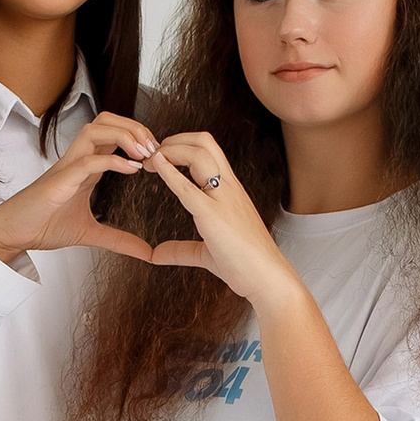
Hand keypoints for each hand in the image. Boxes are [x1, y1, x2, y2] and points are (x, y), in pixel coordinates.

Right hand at [0, 114, 159, 262]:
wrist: (13, 234)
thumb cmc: (43, 226)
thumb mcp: (90, 233)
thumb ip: (119, 240)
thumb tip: (147, 253)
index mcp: (86, 166)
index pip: (113, 133)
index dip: (138, 136)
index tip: (158, 156)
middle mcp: (78, 159)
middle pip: (107, 120)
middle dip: (134, 127)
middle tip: (155, 149)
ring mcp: (68, 166)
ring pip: (96, 129)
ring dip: (125, 135)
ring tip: (145, 154)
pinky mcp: (60, 180)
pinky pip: (88, 159)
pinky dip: (113, 160)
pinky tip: (132, 169)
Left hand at [140, 133, 293, 304]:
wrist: (268, 279)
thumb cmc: (246, 265)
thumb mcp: (207, 253)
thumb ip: (181, 250)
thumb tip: (156, 254)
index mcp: (230, 191)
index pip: (208, 151)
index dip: (182, 146)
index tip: (161, 156)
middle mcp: (228, 188)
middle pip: (203, 142)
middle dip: (174, 140)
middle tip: (151, 155)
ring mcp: (223, 199)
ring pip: (198, 153)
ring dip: (170, 150)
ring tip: (151, 160)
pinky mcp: (213, 216)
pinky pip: (188, 187)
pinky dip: (169, 172)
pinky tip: (156, 166)